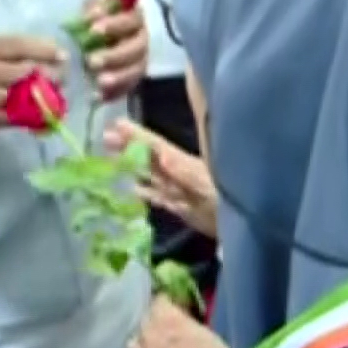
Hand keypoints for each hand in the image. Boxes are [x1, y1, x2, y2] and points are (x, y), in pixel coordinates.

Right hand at [0, 35, 65, 129]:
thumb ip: (18, 49)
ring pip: (20, 96)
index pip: (18, 45)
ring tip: (52, 95)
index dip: (44, 50)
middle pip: (23, 71)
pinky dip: (31, 115)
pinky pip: (14, 117)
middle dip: (48, 75)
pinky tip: (40, 112)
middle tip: (60, 78)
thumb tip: (58, 53)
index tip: (63, 56)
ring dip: (41, 97)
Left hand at [82, 0, 149, 101]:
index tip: (93, 30)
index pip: (130, 21)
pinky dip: (115, 94)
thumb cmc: (109, 8)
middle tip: (92, 61)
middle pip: (136, 50)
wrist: (117, 27)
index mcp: (139, 16)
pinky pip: (129, 88)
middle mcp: (146, 39)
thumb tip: (94, 14)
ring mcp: (143, 60)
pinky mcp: (136, 76)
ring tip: (100, 83)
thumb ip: (97, 3)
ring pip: (136, 71)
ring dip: (119, 78)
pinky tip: (99, 97)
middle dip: (114, 56)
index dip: (114, 25)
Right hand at [109, 119, 216, 237]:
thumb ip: (184, 171)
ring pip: (150, 174)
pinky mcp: (180, 207)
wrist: (242, 224)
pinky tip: (131, 189)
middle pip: (149, 157)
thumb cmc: (224, 200)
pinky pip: (156, 196)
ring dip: (132, 166)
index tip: (117, 123)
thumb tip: (162, 156)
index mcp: (182, 163)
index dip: (137, 135)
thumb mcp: (205, 184)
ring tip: (111, 158)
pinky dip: (143, 191)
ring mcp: (178, 190)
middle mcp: (178, 173)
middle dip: (128, 147)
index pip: (155, 145)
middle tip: (105, 138)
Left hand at [129, 297, 233, 347]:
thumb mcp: (204, 332)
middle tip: (166, 327)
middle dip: (154, 320)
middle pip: (145, 319)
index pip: (158, 301)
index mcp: (167, 318)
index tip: (172, 307)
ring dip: (144, 340)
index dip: (166, 303)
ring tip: (155, 346)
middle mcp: (150, 334)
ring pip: (135, 341)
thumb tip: (177, 316)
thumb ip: (183, 322)